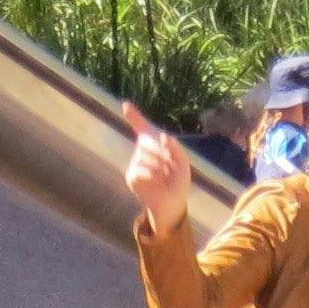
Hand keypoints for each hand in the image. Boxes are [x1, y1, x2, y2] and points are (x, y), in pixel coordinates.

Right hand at [120, 110, 190, 225]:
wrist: (172, 202)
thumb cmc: (178, 181)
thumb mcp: (183, 163)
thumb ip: (176, 147)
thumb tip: (164, 135)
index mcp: (155, 145)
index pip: (142, 127)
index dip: (134, 115)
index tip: (125, 104)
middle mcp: (143, 151)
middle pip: (148, 143)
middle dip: (162, 154)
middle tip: (169, 168)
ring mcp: (135, 163)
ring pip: (143, 156)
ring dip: (158, 167)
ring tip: (163, 178)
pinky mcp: (131, 176)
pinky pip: (139, 170)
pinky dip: (151, 176)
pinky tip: (156, 183)